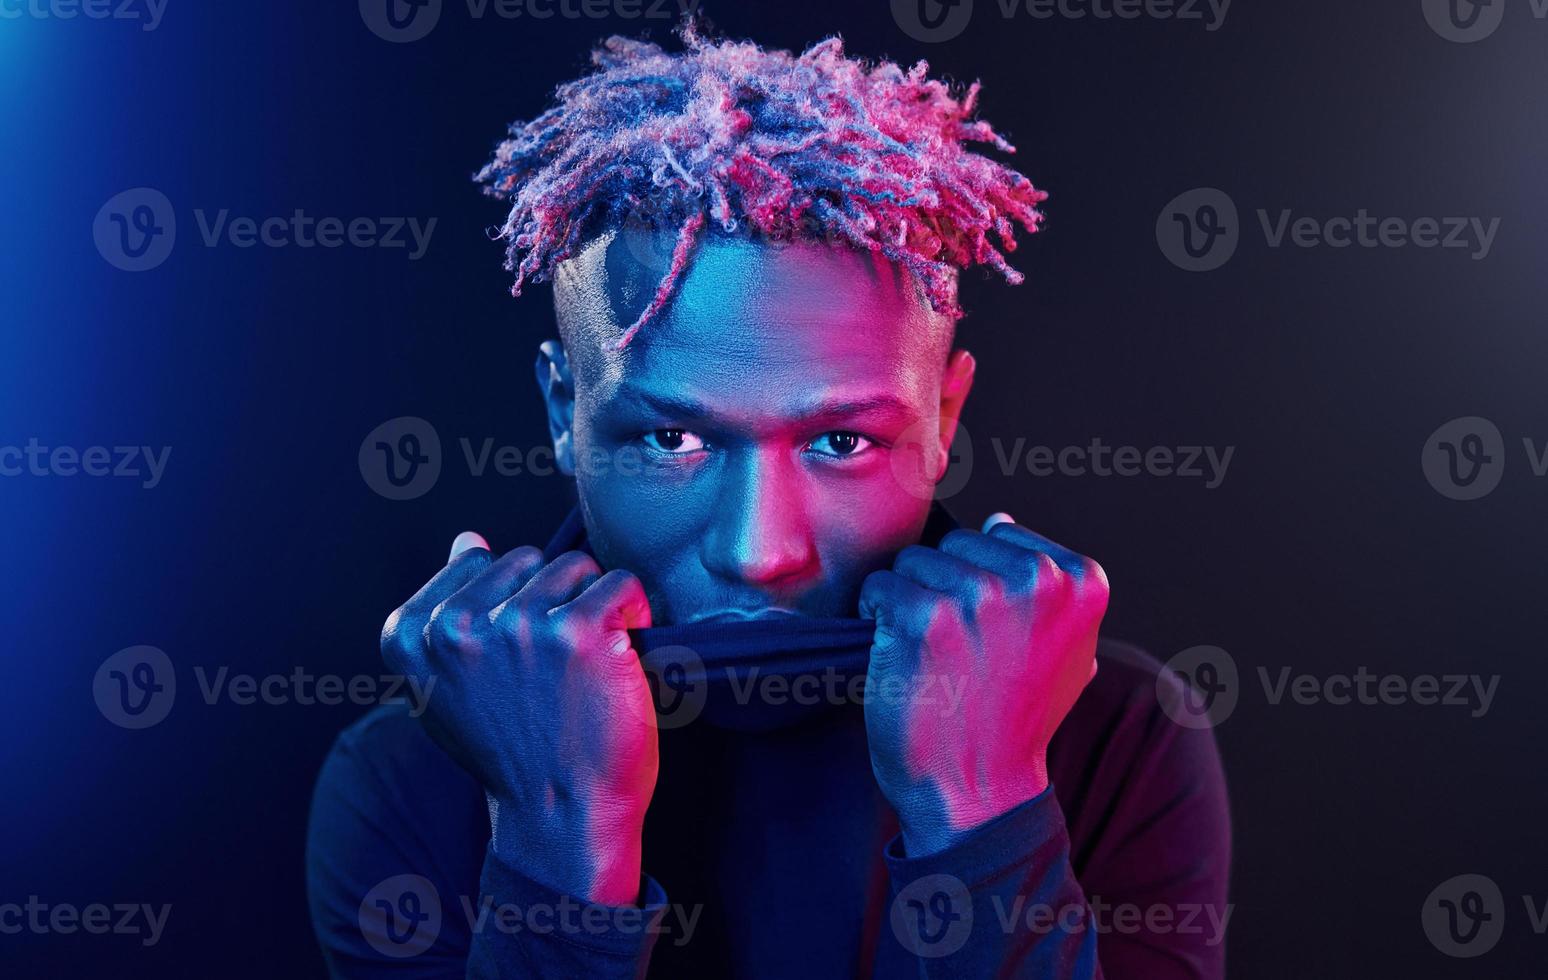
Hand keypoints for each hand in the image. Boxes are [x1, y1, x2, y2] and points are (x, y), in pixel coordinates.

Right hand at [380, 532, 656, 905]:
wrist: (561, 816)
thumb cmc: (514, 753)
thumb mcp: (448, 691)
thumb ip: (445, 616)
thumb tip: (467, 540)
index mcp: (413, 636)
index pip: (476, 562)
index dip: (509, 602)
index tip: (518, 659)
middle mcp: (457, 626)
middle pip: (527, 559)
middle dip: (551, 598)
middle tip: (556, 664)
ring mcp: (518, 624)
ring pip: (575, 567)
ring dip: (593, 606)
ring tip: (586, 664)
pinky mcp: (580, 630)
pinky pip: (621, 583)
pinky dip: (634, 613)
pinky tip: (621, 655)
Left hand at [860, 513, 1107, 855]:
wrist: (978, 792)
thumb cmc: (1014, 723)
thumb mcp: (1063, 652)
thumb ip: (1045, 586)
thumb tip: (1001, 521)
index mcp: (1080, 579)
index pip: (1000, 535)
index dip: (982, 585)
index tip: (994, 641)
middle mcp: (1037, 579)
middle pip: (954, 544)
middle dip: (944, 589)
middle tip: (959, 655)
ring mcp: (979, 595)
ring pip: (913, 562)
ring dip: (909, 606)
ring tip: (935, 660)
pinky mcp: (923, 615)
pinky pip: (879, 586)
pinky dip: (876, 620)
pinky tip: (903, 660)